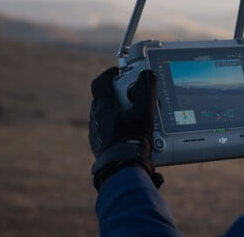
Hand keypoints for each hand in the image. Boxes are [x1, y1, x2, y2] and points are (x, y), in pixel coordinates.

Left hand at [89, 67, 162, 190]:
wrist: (122, 170)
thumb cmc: (131, 140)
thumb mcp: (143, 112)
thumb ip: (146, 90)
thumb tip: (147, 74)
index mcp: (103, 107)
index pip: (100, 83)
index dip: (109, 75)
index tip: (118, 72)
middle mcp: (96, 119)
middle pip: (104, 99)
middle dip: (119, 95)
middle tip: (134, 96)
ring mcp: (96, 134)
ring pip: (105, 116)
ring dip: (118, 113)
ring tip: (135, 117)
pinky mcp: (100, 147)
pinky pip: (107, 131)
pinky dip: (117, 128)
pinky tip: (130, 134)